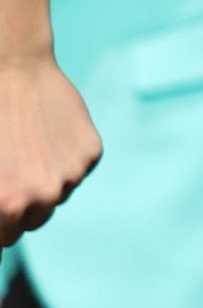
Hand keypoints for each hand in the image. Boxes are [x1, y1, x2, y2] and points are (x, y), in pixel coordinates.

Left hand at [0, 49, 100, 245]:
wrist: (10, 68)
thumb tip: (3, 213)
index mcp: (7, 204)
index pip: (4, 239)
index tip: (0, 201)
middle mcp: (43, 195)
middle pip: (33, 221)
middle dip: (19, 205)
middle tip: (8, 172)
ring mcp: (71, 173)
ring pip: (56, 194)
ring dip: (43, 180)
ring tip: (25, 146)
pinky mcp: (90, 152)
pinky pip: (76, 168)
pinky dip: (63, 158)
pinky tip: (46, 134)